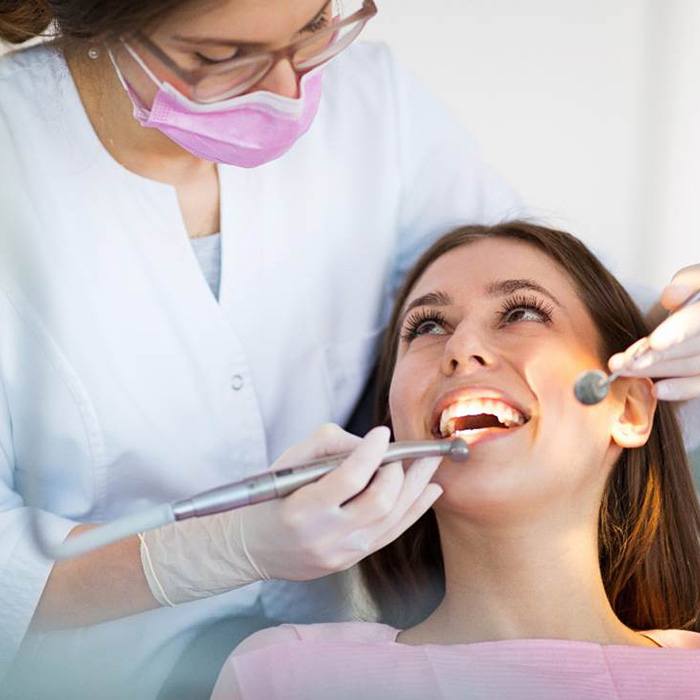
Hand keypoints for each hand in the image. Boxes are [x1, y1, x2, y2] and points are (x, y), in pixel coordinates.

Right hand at [242, 424, 443, 580]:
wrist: (254, 547)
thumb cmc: (271, 497)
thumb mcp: (288, 462)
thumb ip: (328, 445)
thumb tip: (370, 444)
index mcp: (302, 510)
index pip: (349, 478)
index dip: (371, 453)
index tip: (382, 433)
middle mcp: (325, 536)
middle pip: (379, 501)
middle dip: (399, 471)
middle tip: (403, 451)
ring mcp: (342, 553)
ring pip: (393, 518)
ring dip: (416, 487)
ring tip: (430, 463)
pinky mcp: (353, 560)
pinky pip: (392, 533)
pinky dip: (415, 509)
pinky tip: (429, 490)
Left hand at [609, 264, 699, 400]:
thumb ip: (690, 282)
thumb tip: (670, 298)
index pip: (697, 321)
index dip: (677, 332)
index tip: (654, 343)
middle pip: (689, 349)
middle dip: (653, 356)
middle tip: (619, 363)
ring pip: (691, 367)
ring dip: (655, 371)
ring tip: (623, 370)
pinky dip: (682, 389)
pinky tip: (656, 390)